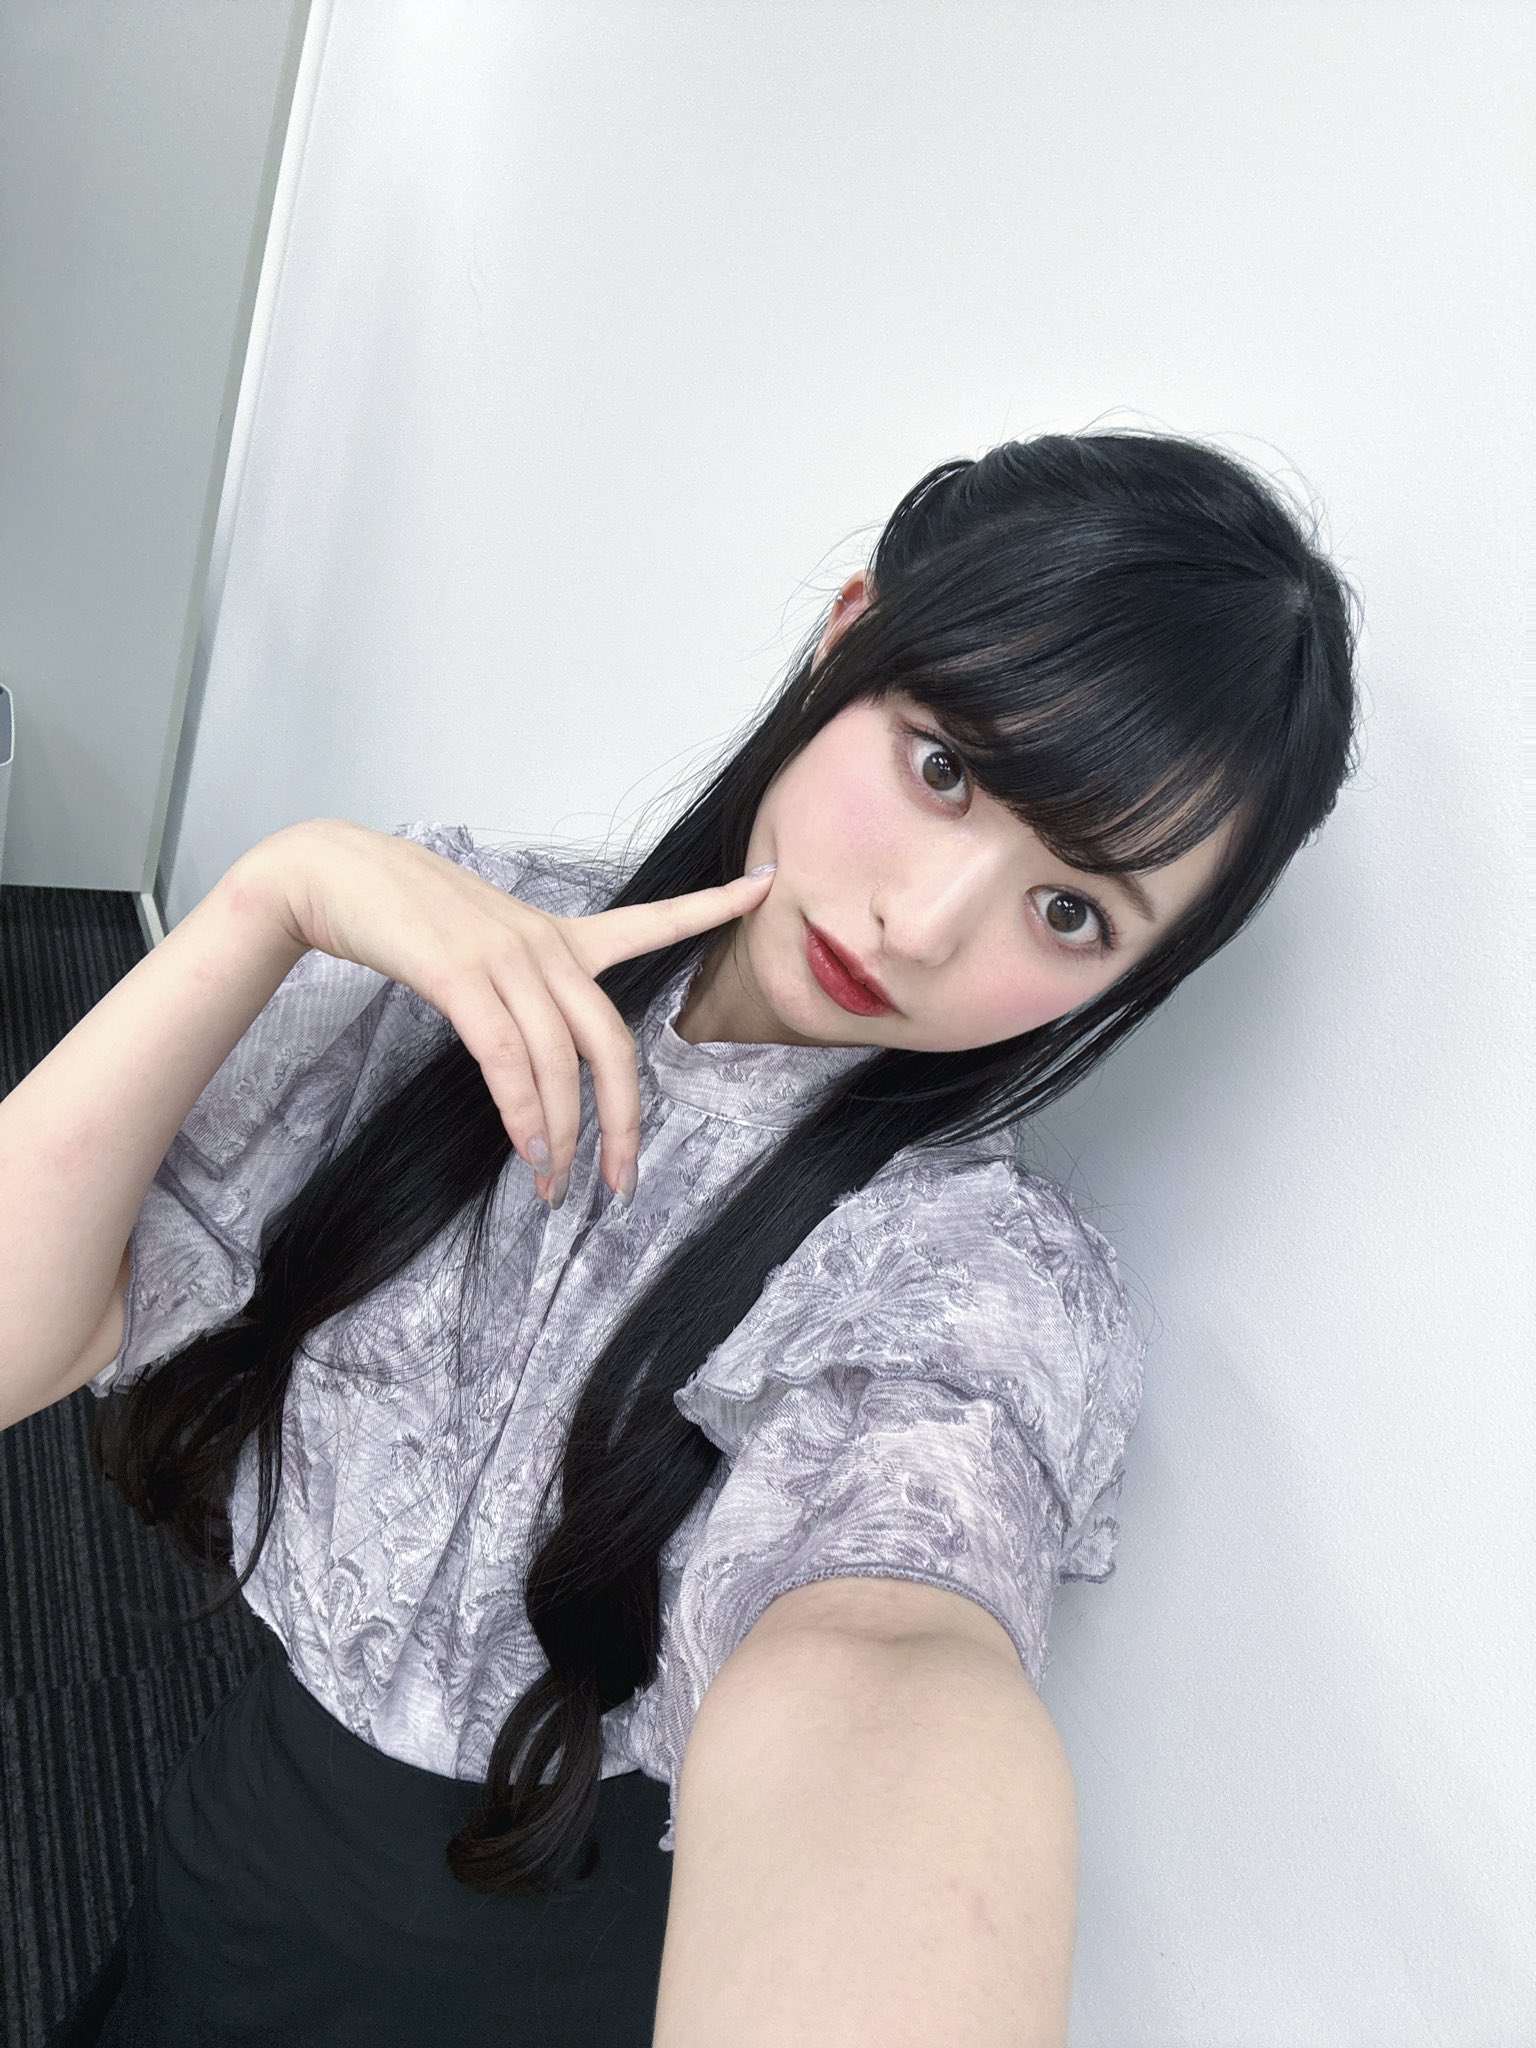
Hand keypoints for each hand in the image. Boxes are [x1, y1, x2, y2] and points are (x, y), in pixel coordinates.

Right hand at [234, 818, 774, 1205]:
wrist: (332, 876)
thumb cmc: (404, 917)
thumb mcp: (482, 946)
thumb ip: (521, 993)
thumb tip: (538, 1070)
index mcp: (559, 935)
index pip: (651, 920)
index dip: (711, 906)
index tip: (767, 884)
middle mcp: (545, 946)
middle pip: (613, 1042)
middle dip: (623, 1121)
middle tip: (622, 1183)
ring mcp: (505, 958)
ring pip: (560, 1061)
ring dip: (564, 1135)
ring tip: (556, 1186)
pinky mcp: (460, 976)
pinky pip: (507, 1056)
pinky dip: (524, 1109)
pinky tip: (530, 1148)